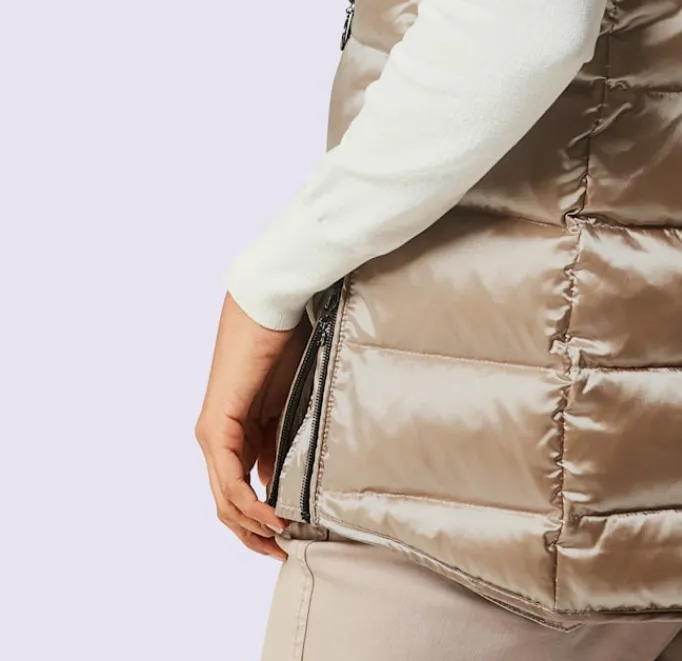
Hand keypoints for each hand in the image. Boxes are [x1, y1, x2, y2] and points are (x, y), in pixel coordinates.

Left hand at [195, 291, 311, 558]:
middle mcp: (217, 438)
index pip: (242, 491)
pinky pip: (228, 478)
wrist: (272, 305)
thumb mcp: (292, 403)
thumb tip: (284, 480)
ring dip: (251, 526)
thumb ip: (284, 438)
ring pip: (226, 498)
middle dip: (254, 534)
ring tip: (281, 541)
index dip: (262, 520)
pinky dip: (248, 502)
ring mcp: (213, 434)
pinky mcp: (216, 426)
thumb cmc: (287, 341)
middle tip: (282, 553)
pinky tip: (272, 516)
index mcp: (238, 433)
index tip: (291, 537)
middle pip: (228, 504)